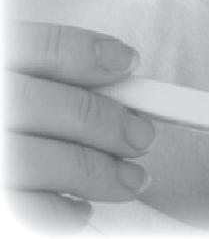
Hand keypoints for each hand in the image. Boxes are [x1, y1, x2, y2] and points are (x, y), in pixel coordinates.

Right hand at [4, 22, 155, 232]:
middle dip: (108, 122)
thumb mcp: (9, 73)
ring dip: (98, 173)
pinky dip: (57, 214)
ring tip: (129, 180)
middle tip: (141, 135)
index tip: (128, 62)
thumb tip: (110, 74)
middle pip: (51, 107)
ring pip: (40, 163)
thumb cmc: (3, 105)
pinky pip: (22, 210)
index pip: (43, 47)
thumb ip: (36, 70)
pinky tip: (79, 212)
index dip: (91, 53)